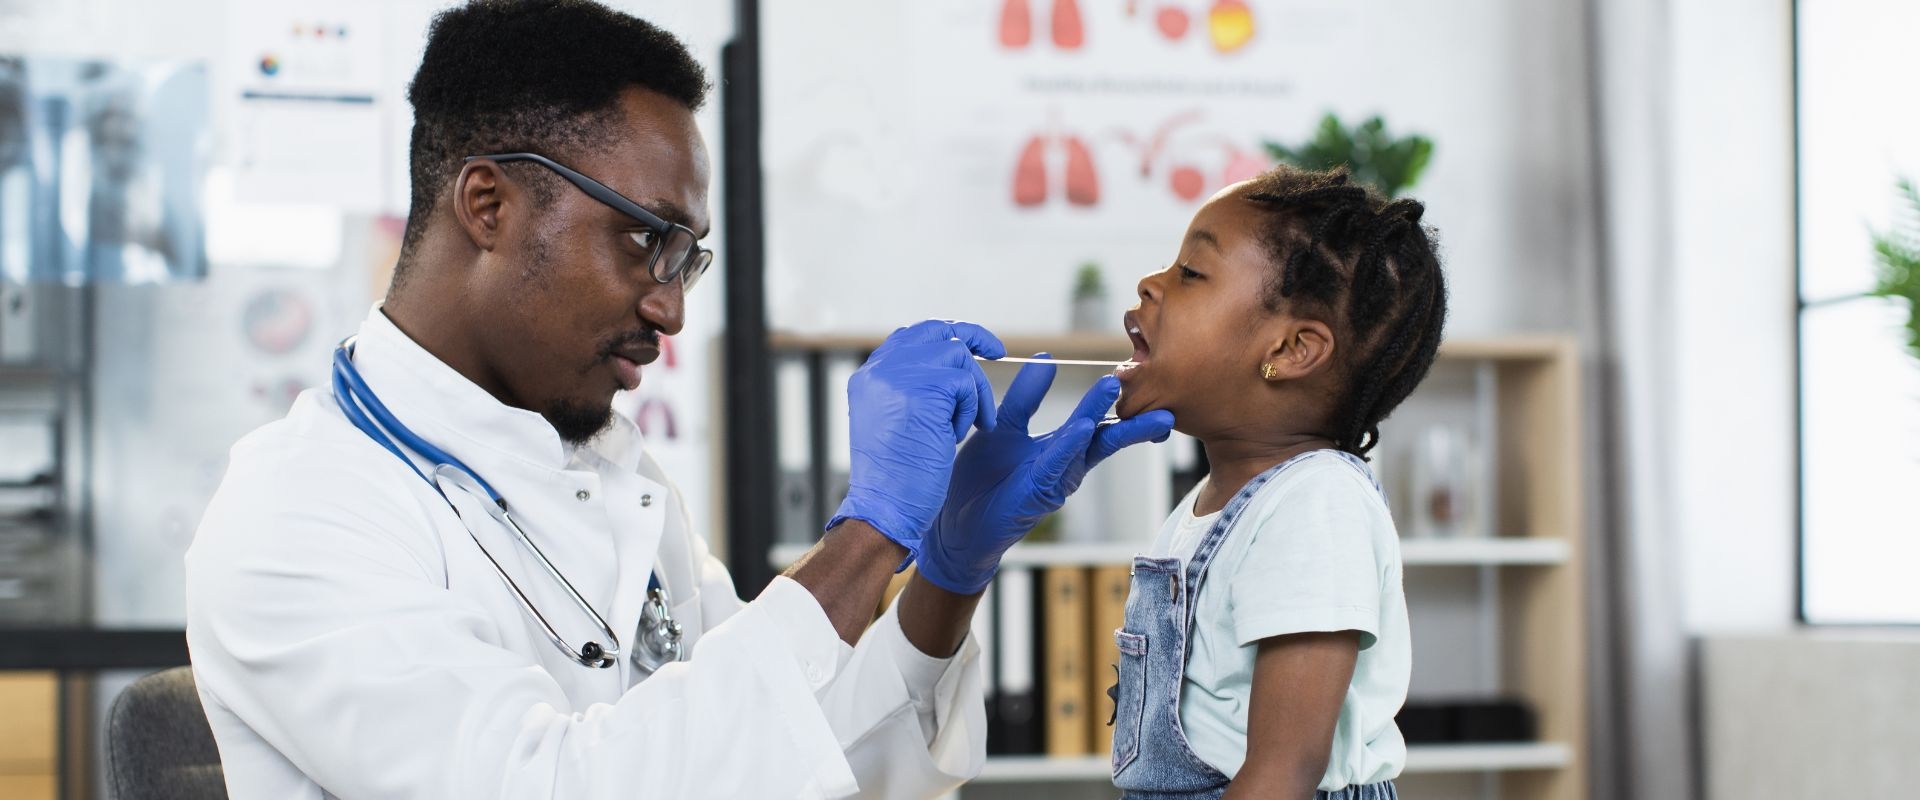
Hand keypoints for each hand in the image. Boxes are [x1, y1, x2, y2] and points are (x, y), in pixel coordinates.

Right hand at [828, 320, 1004, 561]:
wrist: (886, 507)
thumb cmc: (894, 478)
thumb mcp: (891, 421)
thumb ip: (909, 388)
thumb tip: (945, 361)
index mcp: (869, 375)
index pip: (912, 336)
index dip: (946, 336)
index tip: (973, 349)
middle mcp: (881, 367)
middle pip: (937, 331)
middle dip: (974, 337)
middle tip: (998, 352)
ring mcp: (901, 373)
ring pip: (959, 356)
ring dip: (972, 392)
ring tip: (962, 427)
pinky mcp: (926, 387)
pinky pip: (966, 383)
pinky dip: (970, 410)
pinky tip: (953, 436)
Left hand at [915, 359, 1176, 593]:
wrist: (956, 522)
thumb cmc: (982, 479)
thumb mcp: (1004, 425)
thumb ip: (1026, 396)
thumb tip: (1046, 357)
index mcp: (1060, 448)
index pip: (1095, 421)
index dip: (1114, 403)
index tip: (1134, 381)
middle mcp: (1064, 464)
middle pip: (1104, 436)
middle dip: (1130, 419)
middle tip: (1156, 399)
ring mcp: (1053, 480)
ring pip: (1083, 445)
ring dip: (1099, 417)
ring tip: (1111, 389)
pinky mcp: (1036, 493)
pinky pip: (1057, 465)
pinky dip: (1070, 446)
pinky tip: (1082, 427)